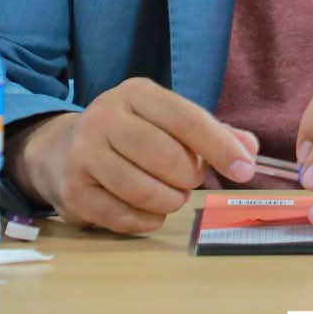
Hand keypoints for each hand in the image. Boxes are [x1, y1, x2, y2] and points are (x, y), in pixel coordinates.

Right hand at [9, 78, 258, 234]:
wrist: (62, 150)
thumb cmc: (132, 135)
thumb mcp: (169, 120)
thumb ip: (213, 133)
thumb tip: (249, 150)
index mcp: (136, 93)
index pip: (187, 120)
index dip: (220, 148)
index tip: (245, 170)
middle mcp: (104, 118)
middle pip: (166, 157)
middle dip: (190, 177)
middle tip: (191, 180)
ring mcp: (84, 155)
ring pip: (144, 190)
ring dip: (170, 200)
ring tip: (173, 195)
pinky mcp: (73, 192)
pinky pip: (123, 216)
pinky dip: (147, 220)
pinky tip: (151, 211)